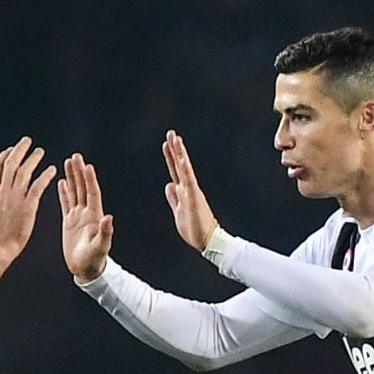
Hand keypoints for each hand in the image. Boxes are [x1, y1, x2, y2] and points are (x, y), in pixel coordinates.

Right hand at [0, 136, 55, 260]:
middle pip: (10, 163)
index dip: (4, 156)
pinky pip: (38, 185)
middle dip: (19, 150)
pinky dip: (45, 175)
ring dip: (33, 159)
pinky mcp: (28, 205)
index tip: (10, 149)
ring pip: (24, 171)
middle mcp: (3, 191)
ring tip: (40, 151)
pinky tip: (52, 170)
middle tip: (27, 141)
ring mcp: (15, 197)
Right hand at [57, 152, 112, 282]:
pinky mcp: (69, 222)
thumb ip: (105, 233)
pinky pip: (66, 203)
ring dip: (71, 177)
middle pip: (82, 188)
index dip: (89, 179)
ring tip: (67, 162)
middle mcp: (87, 213)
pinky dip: (64, 192)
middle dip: (79, 172)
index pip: (92, 193)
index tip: (87, 166)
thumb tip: (109, 218)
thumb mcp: (100, 247)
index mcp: (94, 216)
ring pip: (74, 192)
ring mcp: (78, 217)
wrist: (86, 269)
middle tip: (75, 156)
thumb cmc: (94, 260)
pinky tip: (61, 182)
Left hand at [162, 129, 218, 250]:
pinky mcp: (194, 198)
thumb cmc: (194, 229)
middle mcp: (189, 188)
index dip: (171, 157)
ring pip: (184, 169)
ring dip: (180, 154)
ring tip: (176, 139)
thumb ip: (174, 198)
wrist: (206, 241)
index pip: (176, 170)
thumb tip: (169, 184)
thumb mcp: (178, 211)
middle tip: (171, 132)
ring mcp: (192, 192)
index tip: (167, 143)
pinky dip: (185, 170)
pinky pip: (189, 181)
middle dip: (175, 149)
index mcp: (184, 191)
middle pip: (180, 165)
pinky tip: (182, 159)